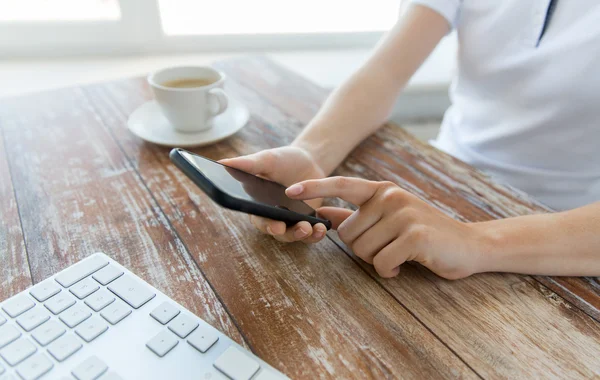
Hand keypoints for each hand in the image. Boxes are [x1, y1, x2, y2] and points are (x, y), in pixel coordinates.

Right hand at [220, 146, 328, 242]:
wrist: (308, 161)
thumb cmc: (282, 160)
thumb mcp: (267, 159)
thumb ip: (247, 164)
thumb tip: (222, 162)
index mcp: (257, 204)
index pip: (259, 219)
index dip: (267, 225)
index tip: (277, 226)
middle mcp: (272, 217)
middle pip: (277, 233)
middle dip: (289, 234)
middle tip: (301, 228)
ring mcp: (290, 221)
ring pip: (294, 235)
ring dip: (304, 235)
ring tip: (315, 228)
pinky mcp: (307, 222)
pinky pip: (310, 234)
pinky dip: (316, 234)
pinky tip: (323, 228)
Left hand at [285, 177, 485, 278]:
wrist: (469, 245)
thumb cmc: (424, 234)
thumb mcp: (390, 219)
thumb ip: (357, 215)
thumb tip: (324, 215)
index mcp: (382, 190)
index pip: (342, 185)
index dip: (314, 188)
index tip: (289, 191)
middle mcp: (391, 196)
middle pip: (347, 233)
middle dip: (361, 249)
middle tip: (387, 248)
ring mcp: (403, 214)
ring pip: (362, 249)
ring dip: (377, 261)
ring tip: (399, 254)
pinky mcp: (414, 235)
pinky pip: (382, 262)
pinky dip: (389, 271)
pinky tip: (405, 264)